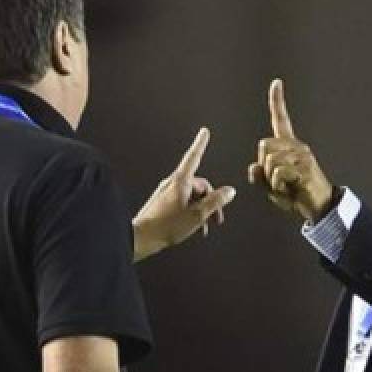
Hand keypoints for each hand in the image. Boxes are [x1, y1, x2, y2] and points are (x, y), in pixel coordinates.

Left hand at [133, 127, 236, 261]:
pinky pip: (182, 203)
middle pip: (198, 184)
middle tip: (217, 218)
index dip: (201, 144)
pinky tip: (195, 228)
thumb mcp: (198, 215)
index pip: (194, 157)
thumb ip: (215, 202)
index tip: (204, 132)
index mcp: (180, 181)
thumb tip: (229, 191)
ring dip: (202, 209)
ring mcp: (166, 193)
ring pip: (191, 196)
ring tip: (205, 227)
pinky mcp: (162, 204)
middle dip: (211, 200)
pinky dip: (191, 212)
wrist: (141, 238)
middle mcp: (172, 184)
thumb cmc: (167, 226)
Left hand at [249, 79, 334, 222]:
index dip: (277, 101)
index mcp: (289, 146)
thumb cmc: (296, 195)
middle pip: (264, 145)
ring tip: (286, 186)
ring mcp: (302, 156)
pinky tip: (291, 189)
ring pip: (270, 161)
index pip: (281, 119)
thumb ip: (260, 177)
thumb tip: (253, 167)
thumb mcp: (272, 187)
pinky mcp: (305, 168)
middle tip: (278, 181)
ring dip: (271, 179)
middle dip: (264, 166)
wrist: (319, 207)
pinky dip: (279, 185)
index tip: (276, 82)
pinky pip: (279, 173)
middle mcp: (296, 146)